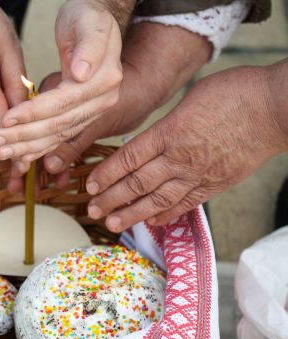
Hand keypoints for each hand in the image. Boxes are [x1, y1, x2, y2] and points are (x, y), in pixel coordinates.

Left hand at [0, 0, 126, 163]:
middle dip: (25, 135)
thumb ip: (90, 46)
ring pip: (57, 135)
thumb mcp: (90, 22)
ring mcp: (93, 111)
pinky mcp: (81, 117)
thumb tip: (82, 74)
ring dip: (27, 147)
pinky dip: (38, 147)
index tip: (7, 118)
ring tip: (1, 151)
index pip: (64, 102)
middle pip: (59, 124)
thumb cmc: (88, 18)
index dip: (34, 112)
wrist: (95, 23)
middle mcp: (103, 100)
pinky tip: (19, 154)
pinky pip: (58, 136)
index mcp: (105, 79)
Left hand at [85, 64, 287, 232]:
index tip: (90, 184)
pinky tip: (151, 222)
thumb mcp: (189, 100)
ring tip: (112, 223)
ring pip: (157, 200)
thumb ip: (165, 125)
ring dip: (132, 214)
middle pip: (137, 183)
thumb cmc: (234, 93)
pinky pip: (185, 204)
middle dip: (111, 198)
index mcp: (169, 132)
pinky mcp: (216, 184)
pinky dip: (166, 215)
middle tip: (92, 210)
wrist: (275, 108)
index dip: (107, 174)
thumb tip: (148, 140)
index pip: (128, 158)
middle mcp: (180, 158)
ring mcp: (198, 174)